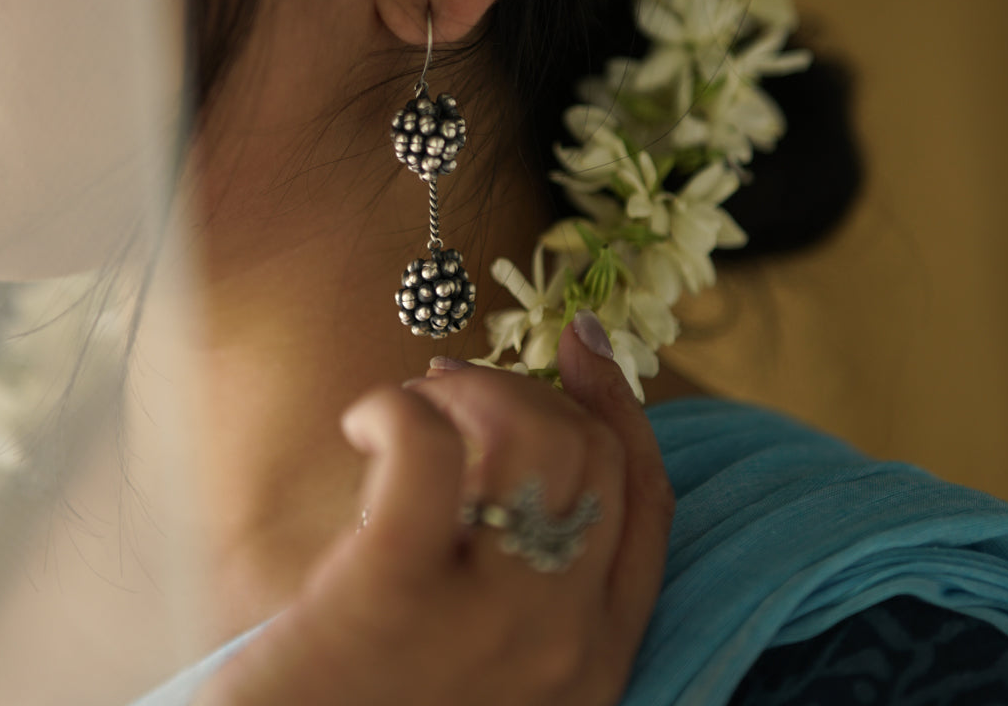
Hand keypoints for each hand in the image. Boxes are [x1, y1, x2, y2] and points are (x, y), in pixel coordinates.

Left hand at [199, 311, 674, 705]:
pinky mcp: (390, 600)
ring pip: (533, 435)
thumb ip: (522, 584)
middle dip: (525, 389)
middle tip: (450, 390)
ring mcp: (487, 629)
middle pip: (590, 453)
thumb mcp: (481, 664)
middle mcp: (563, 649)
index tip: (580, 344)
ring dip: (471, 390)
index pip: (645, 498)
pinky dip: (396, 409)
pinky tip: (362, 424)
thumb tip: (521, 442)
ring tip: (412, 407)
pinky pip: (427, 449)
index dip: (620, 403)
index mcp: (593, 664)